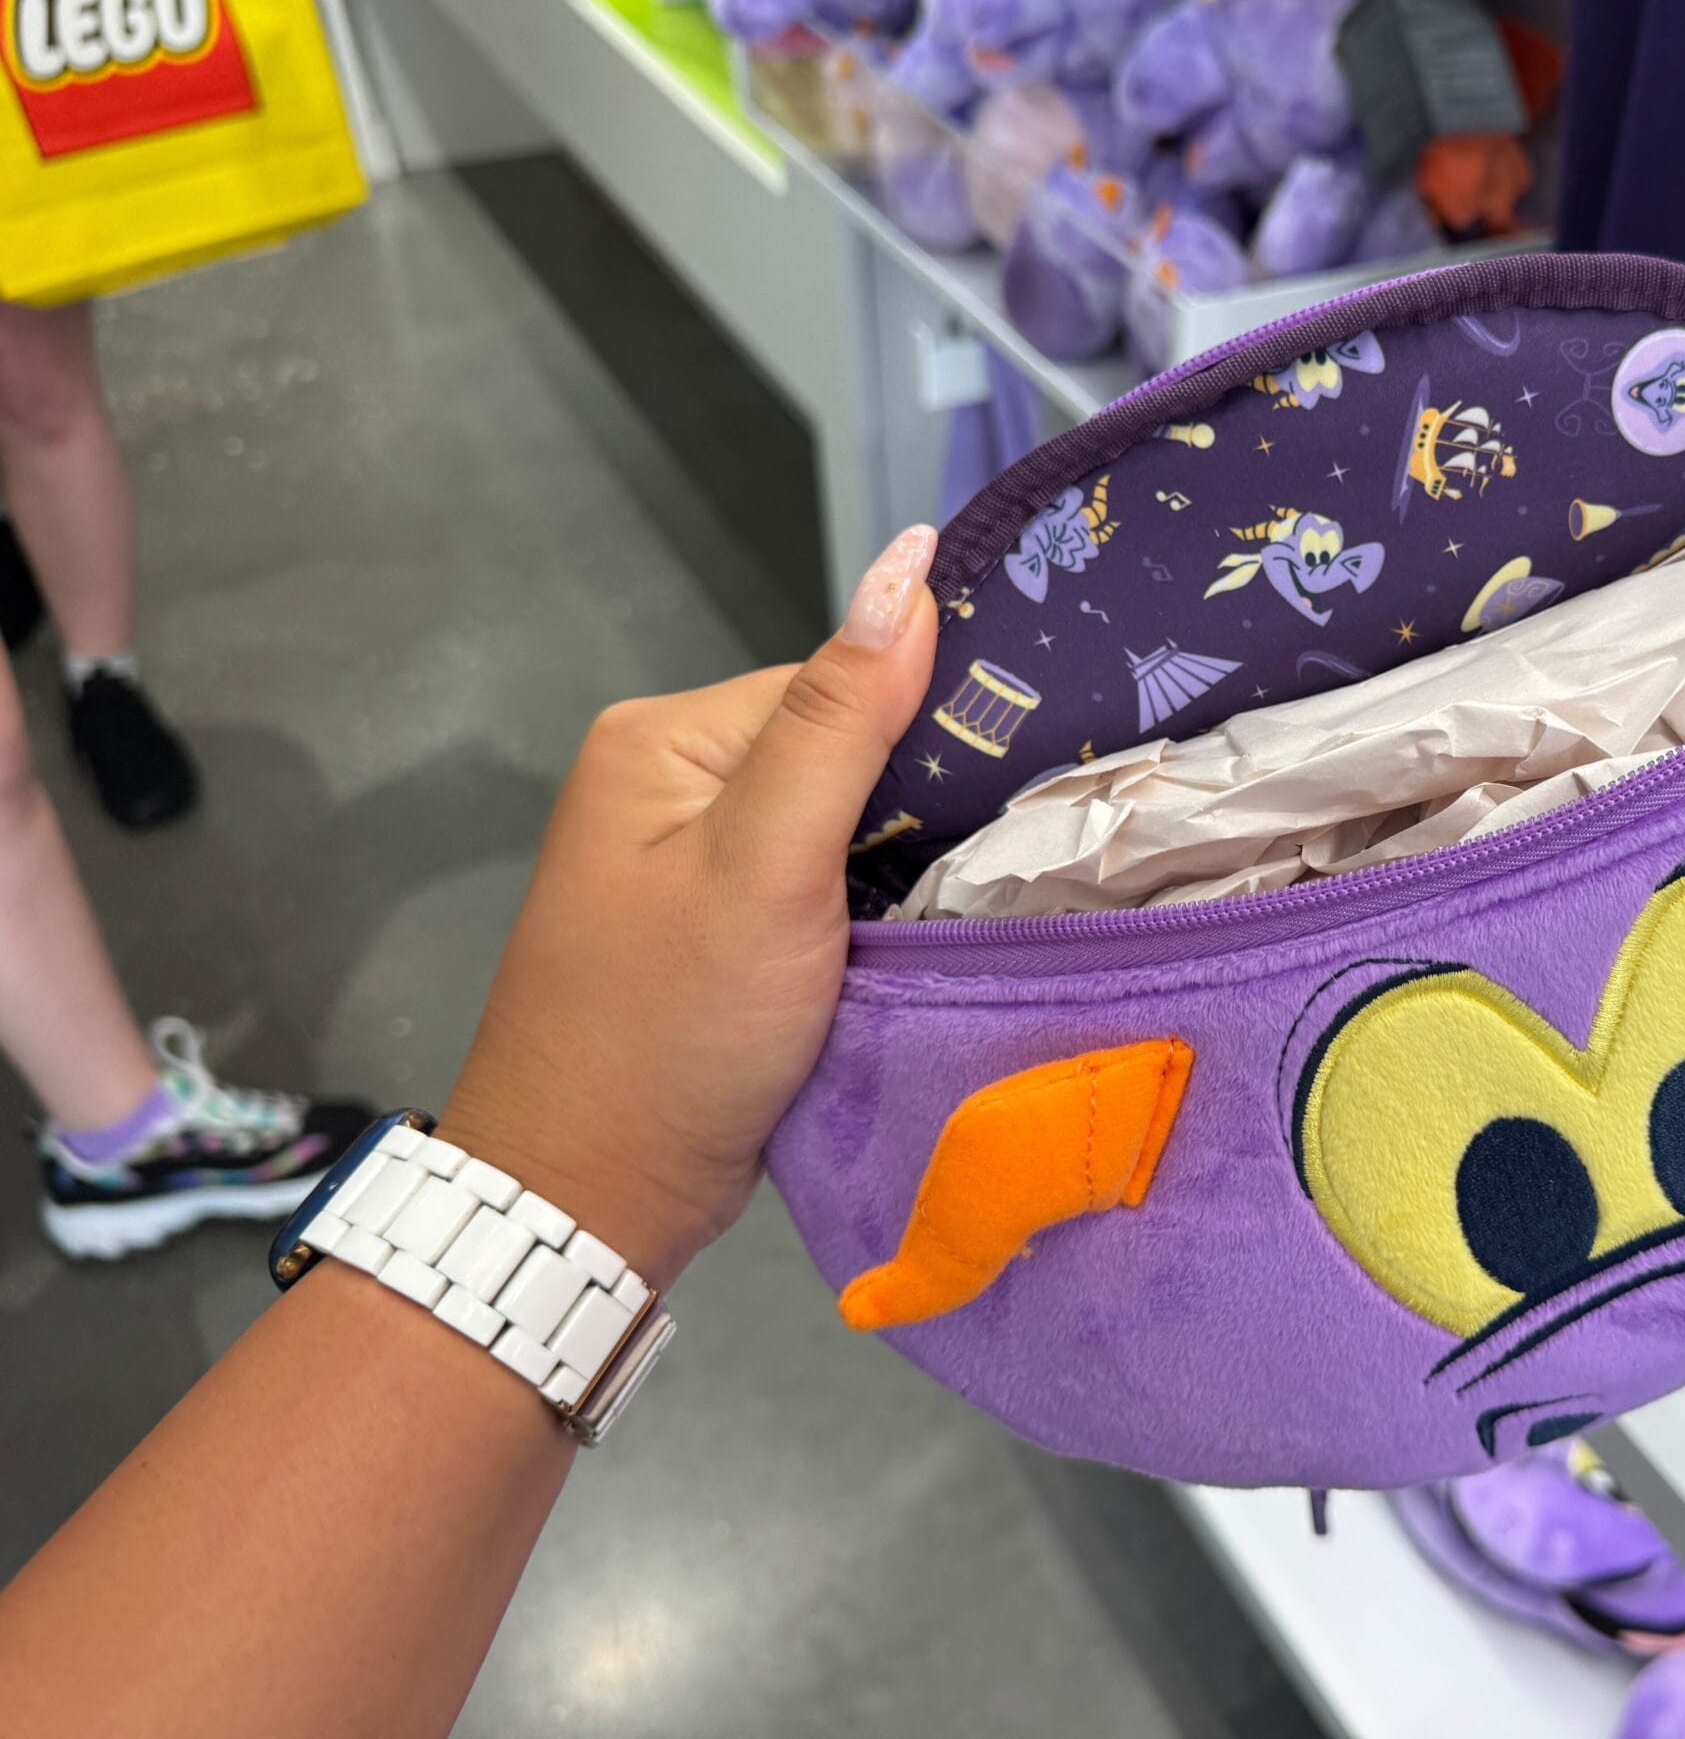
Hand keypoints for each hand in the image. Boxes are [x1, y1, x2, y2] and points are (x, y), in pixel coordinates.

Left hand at [438, 525, 939, 1283]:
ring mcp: (690, 862)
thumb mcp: (766, 863)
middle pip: (844, 749)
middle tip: (1005, 858)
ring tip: (971, 905)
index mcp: (665, 737)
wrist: (587, 1202)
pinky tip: (917, 942)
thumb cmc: (670, 1030)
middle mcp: (669, 780)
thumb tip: (912, 560)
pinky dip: (874, 913)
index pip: (839, 684)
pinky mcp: (718, 932)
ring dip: (905, 863)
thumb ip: (844, 717)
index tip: (1020, 786)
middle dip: (921, 801)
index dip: (930, 730)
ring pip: (844, 824)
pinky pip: (823, 887)